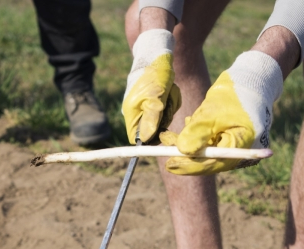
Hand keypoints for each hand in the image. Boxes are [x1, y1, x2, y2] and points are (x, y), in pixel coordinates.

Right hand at [122, 29, 180, 143]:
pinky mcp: (154, 100)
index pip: (137, 138)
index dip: (150, 138)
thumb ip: (151, 118)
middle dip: (164, 118)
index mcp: (131, 113)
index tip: (163, 129)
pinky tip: (169, 89)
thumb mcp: (155, 96)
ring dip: (169, 106)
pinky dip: (172, 99)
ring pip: (162, 119)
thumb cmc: (154, 74)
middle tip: (166, 102)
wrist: (157, 53)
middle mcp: (137, 112)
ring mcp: (145, 105)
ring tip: (167, 91)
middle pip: (153, 130)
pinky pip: (167, 108)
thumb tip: (145, 139)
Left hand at [161, 51, 282, 174]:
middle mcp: (241, 151)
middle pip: (209, 161)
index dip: (189, 166)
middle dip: (185, 155)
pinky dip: (197, 137)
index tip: (169, 164)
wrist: (250, 81)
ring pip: (207, 152)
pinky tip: (189, 124)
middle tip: (164, 149)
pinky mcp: (230, 140)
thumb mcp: (212, 112)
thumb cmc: (234, 94)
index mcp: (243, 145)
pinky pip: (210, 144)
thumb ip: (198, 132)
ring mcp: (237, 147)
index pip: (213, 163)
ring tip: (168, 135)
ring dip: (187, 144)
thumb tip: (182, 151)